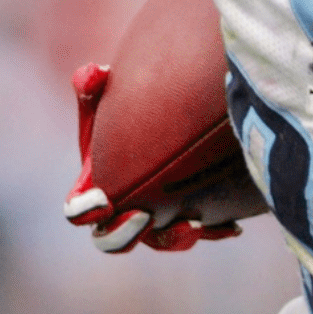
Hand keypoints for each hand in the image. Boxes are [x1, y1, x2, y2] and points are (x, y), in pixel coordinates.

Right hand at [63, 63, 241, 252]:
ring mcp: (154, 217)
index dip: (86, 211)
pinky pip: (201, 231)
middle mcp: (120, 210)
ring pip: (160, 240)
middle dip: (124, 234)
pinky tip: (233, 226)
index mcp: (92, 188)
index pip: (79, 211)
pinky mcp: (187, 215)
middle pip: (113, 239)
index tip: (101, 201)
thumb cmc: (126, 101)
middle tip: (143, 216)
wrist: (161, 112)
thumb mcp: (108, 90)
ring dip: (174, 238)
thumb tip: (93, 73)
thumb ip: (93, 83)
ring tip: (194, 224)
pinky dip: (215, 230)